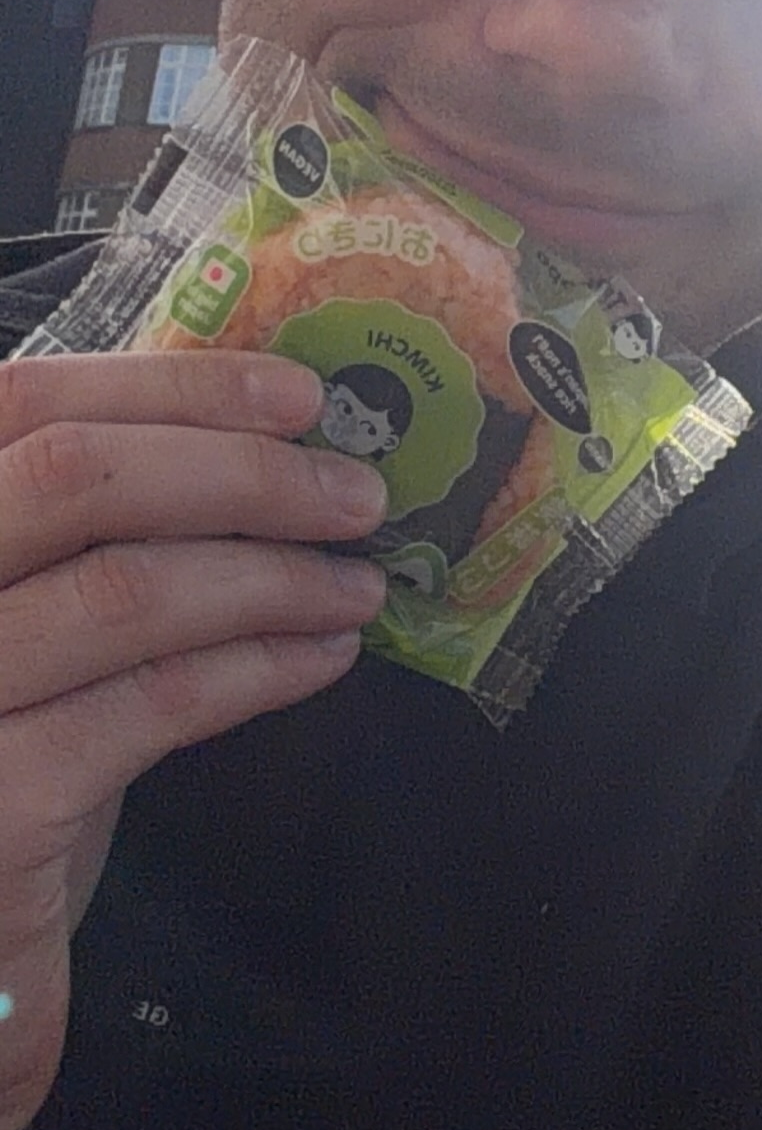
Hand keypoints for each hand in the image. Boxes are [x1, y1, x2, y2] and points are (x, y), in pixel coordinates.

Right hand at [0, 350, 387, 1129]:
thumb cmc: (7, 743)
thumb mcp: (35, 605)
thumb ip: (102, 523)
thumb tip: (268, 436)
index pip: (25, 402)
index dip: (169, 385)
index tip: (299, 396)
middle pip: (77, 476)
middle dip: (243, 473)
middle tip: (358, 496)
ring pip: (124, 589)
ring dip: (271, 575)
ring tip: (358, 585)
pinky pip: (150, 704)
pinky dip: (257, 669)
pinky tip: (321, 659)